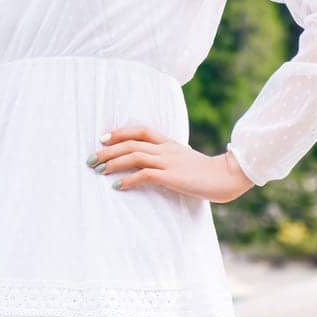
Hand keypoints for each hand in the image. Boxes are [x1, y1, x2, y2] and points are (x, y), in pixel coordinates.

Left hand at [86, 124, 254, 203]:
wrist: (226, 177)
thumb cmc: (205, 172)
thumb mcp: (184, 160)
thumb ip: (168, 158)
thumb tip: (152, 166)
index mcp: (168, 142)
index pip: (139, 130)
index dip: (119, 132)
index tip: (102, 138)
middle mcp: (165, 148)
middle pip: (130, 142)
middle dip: (107, 150)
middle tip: (91, 159)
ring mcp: (168, 161)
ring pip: (134, 155)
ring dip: (113, 163)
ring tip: (98, 171)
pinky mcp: (171, 176)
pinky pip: (144, 174)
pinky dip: (128, 179)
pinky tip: (117, 186)